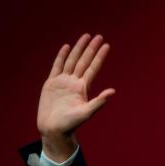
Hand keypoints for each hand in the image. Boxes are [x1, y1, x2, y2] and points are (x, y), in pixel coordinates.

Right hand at [37, 33, 115, 160]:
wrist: (54, 129)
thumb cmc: (71, 124)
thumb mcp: (87, 113)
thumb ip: (99, 101)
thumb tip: (113, 91)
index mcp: (83, 88)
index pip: (93, 68)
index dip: (99, 56)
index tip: (106, 45)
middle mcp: (74, 82)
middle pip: (84, 61)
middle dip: (90, 48)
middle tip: (98, 36)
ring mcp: (62, 81)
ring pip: (71, 60)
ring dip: (78, 49)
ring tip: (85, 36)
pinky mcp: (51, 83)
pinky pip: (57, 66)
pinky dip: (61, 57)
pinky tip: (66, 47)